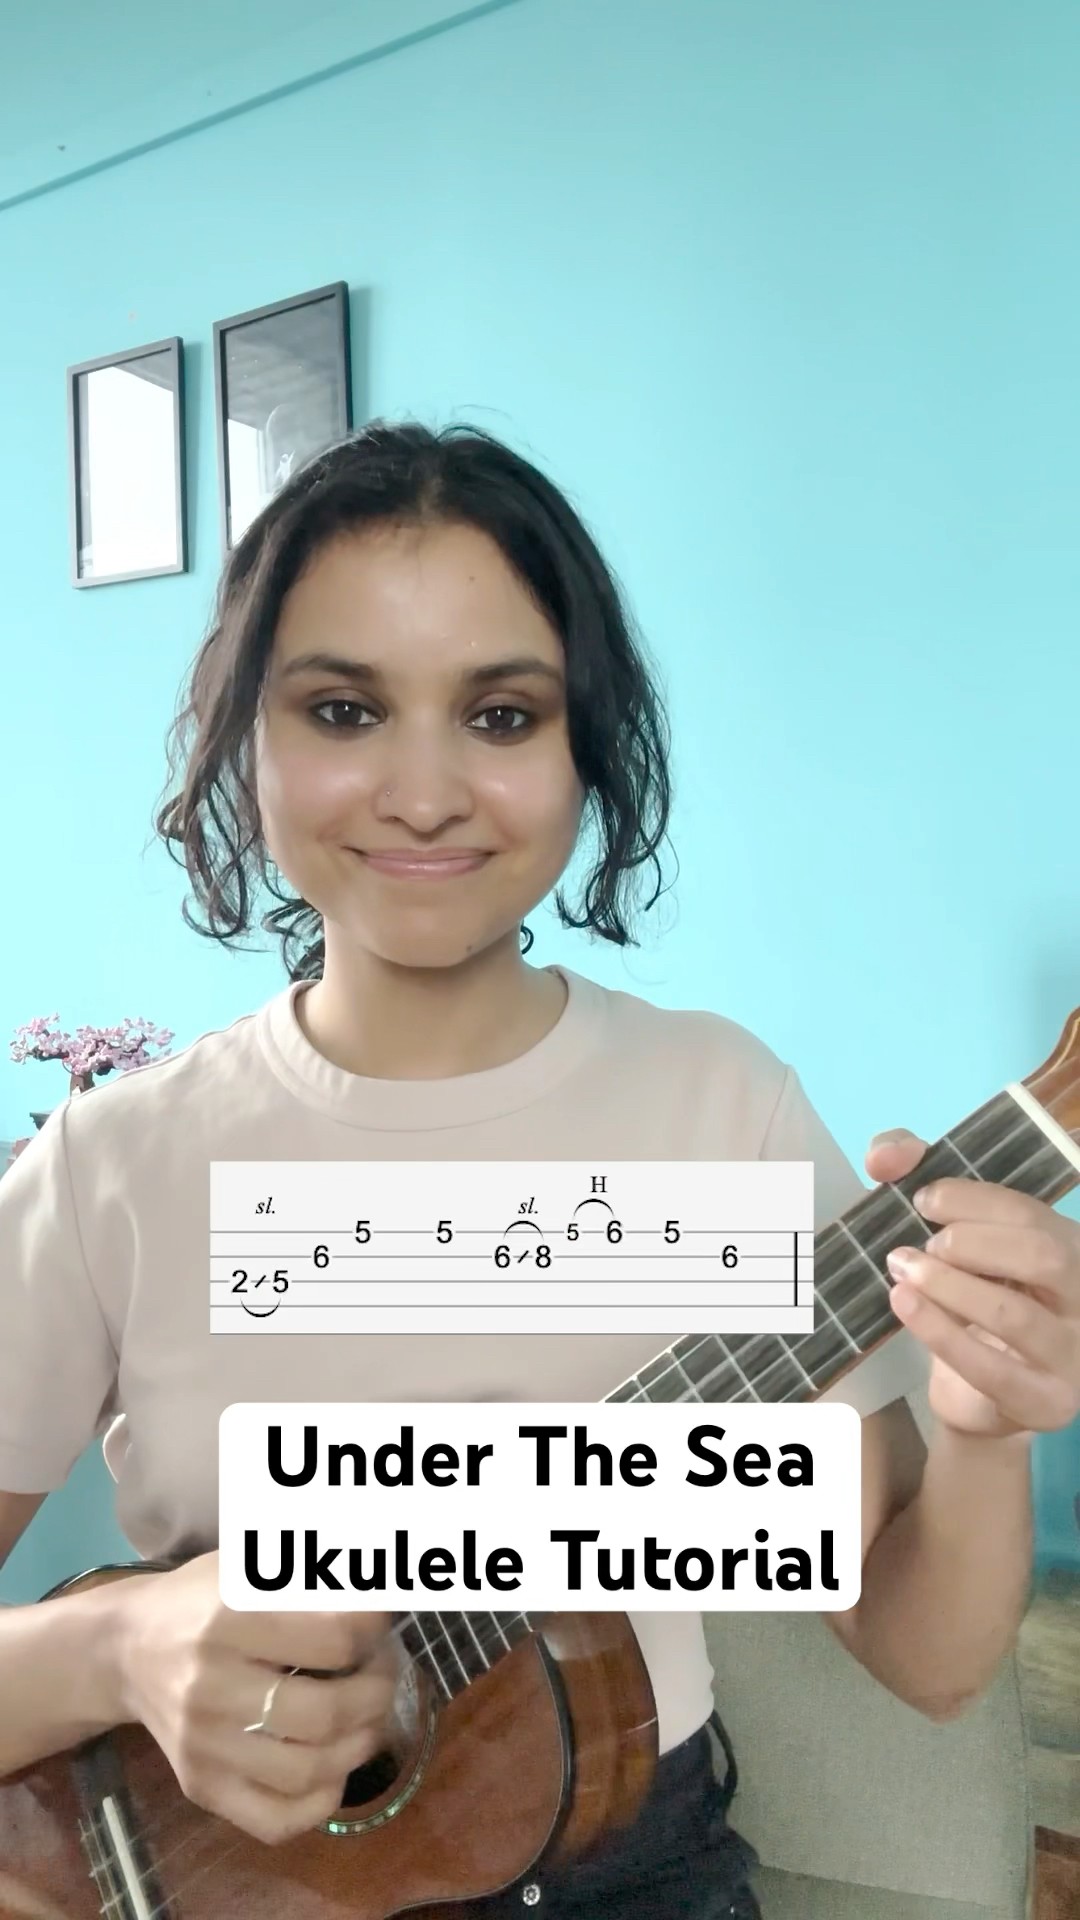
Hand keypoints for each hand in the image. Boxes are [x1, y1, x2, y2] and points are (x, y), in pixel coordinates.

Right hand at [113, 1551, 397, 1844]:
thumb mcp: (250, 1565)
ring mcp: (203, 1746)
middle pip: (326, 1712)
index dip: (374, 1630)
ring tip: (367, 1716)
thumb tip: (386, 1586)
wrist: (126, 1650)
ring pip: (309, 1770)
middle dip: (376, 1692)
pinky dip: (321, 1802)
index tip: (379, 1622)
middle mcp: (211, 1686)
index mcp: (229, 1617)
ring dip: (360, 1744)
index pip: (334, 1636)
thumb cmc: (200, 1599)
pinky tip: (333, 1767)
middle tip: (380, 1672)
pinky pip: (276, 1820)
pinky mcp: (200, 1787)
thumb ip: (315, 1576)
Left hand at [865, 1131, 1079, 1440]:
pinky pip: (993, 1370)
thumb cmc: (969, 1305)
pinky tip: (904, 1306)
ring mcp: (1073, 1354)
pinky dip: (942, 1334)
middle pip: (1043, 1254)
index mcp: (1069, 1247)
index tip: (922, 1200)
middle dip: (974, 1241)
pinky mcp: (1047, 1402)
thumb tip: (887, 1155)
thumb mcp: (953, 1241)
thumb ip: (920, 1180)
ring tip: (903, 1270)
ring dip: (949, 1287)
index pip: (1031, 1212)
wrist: (981, 1400)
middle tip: (924, 1246)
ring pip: (1016, 1315)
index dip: (972, 1198)